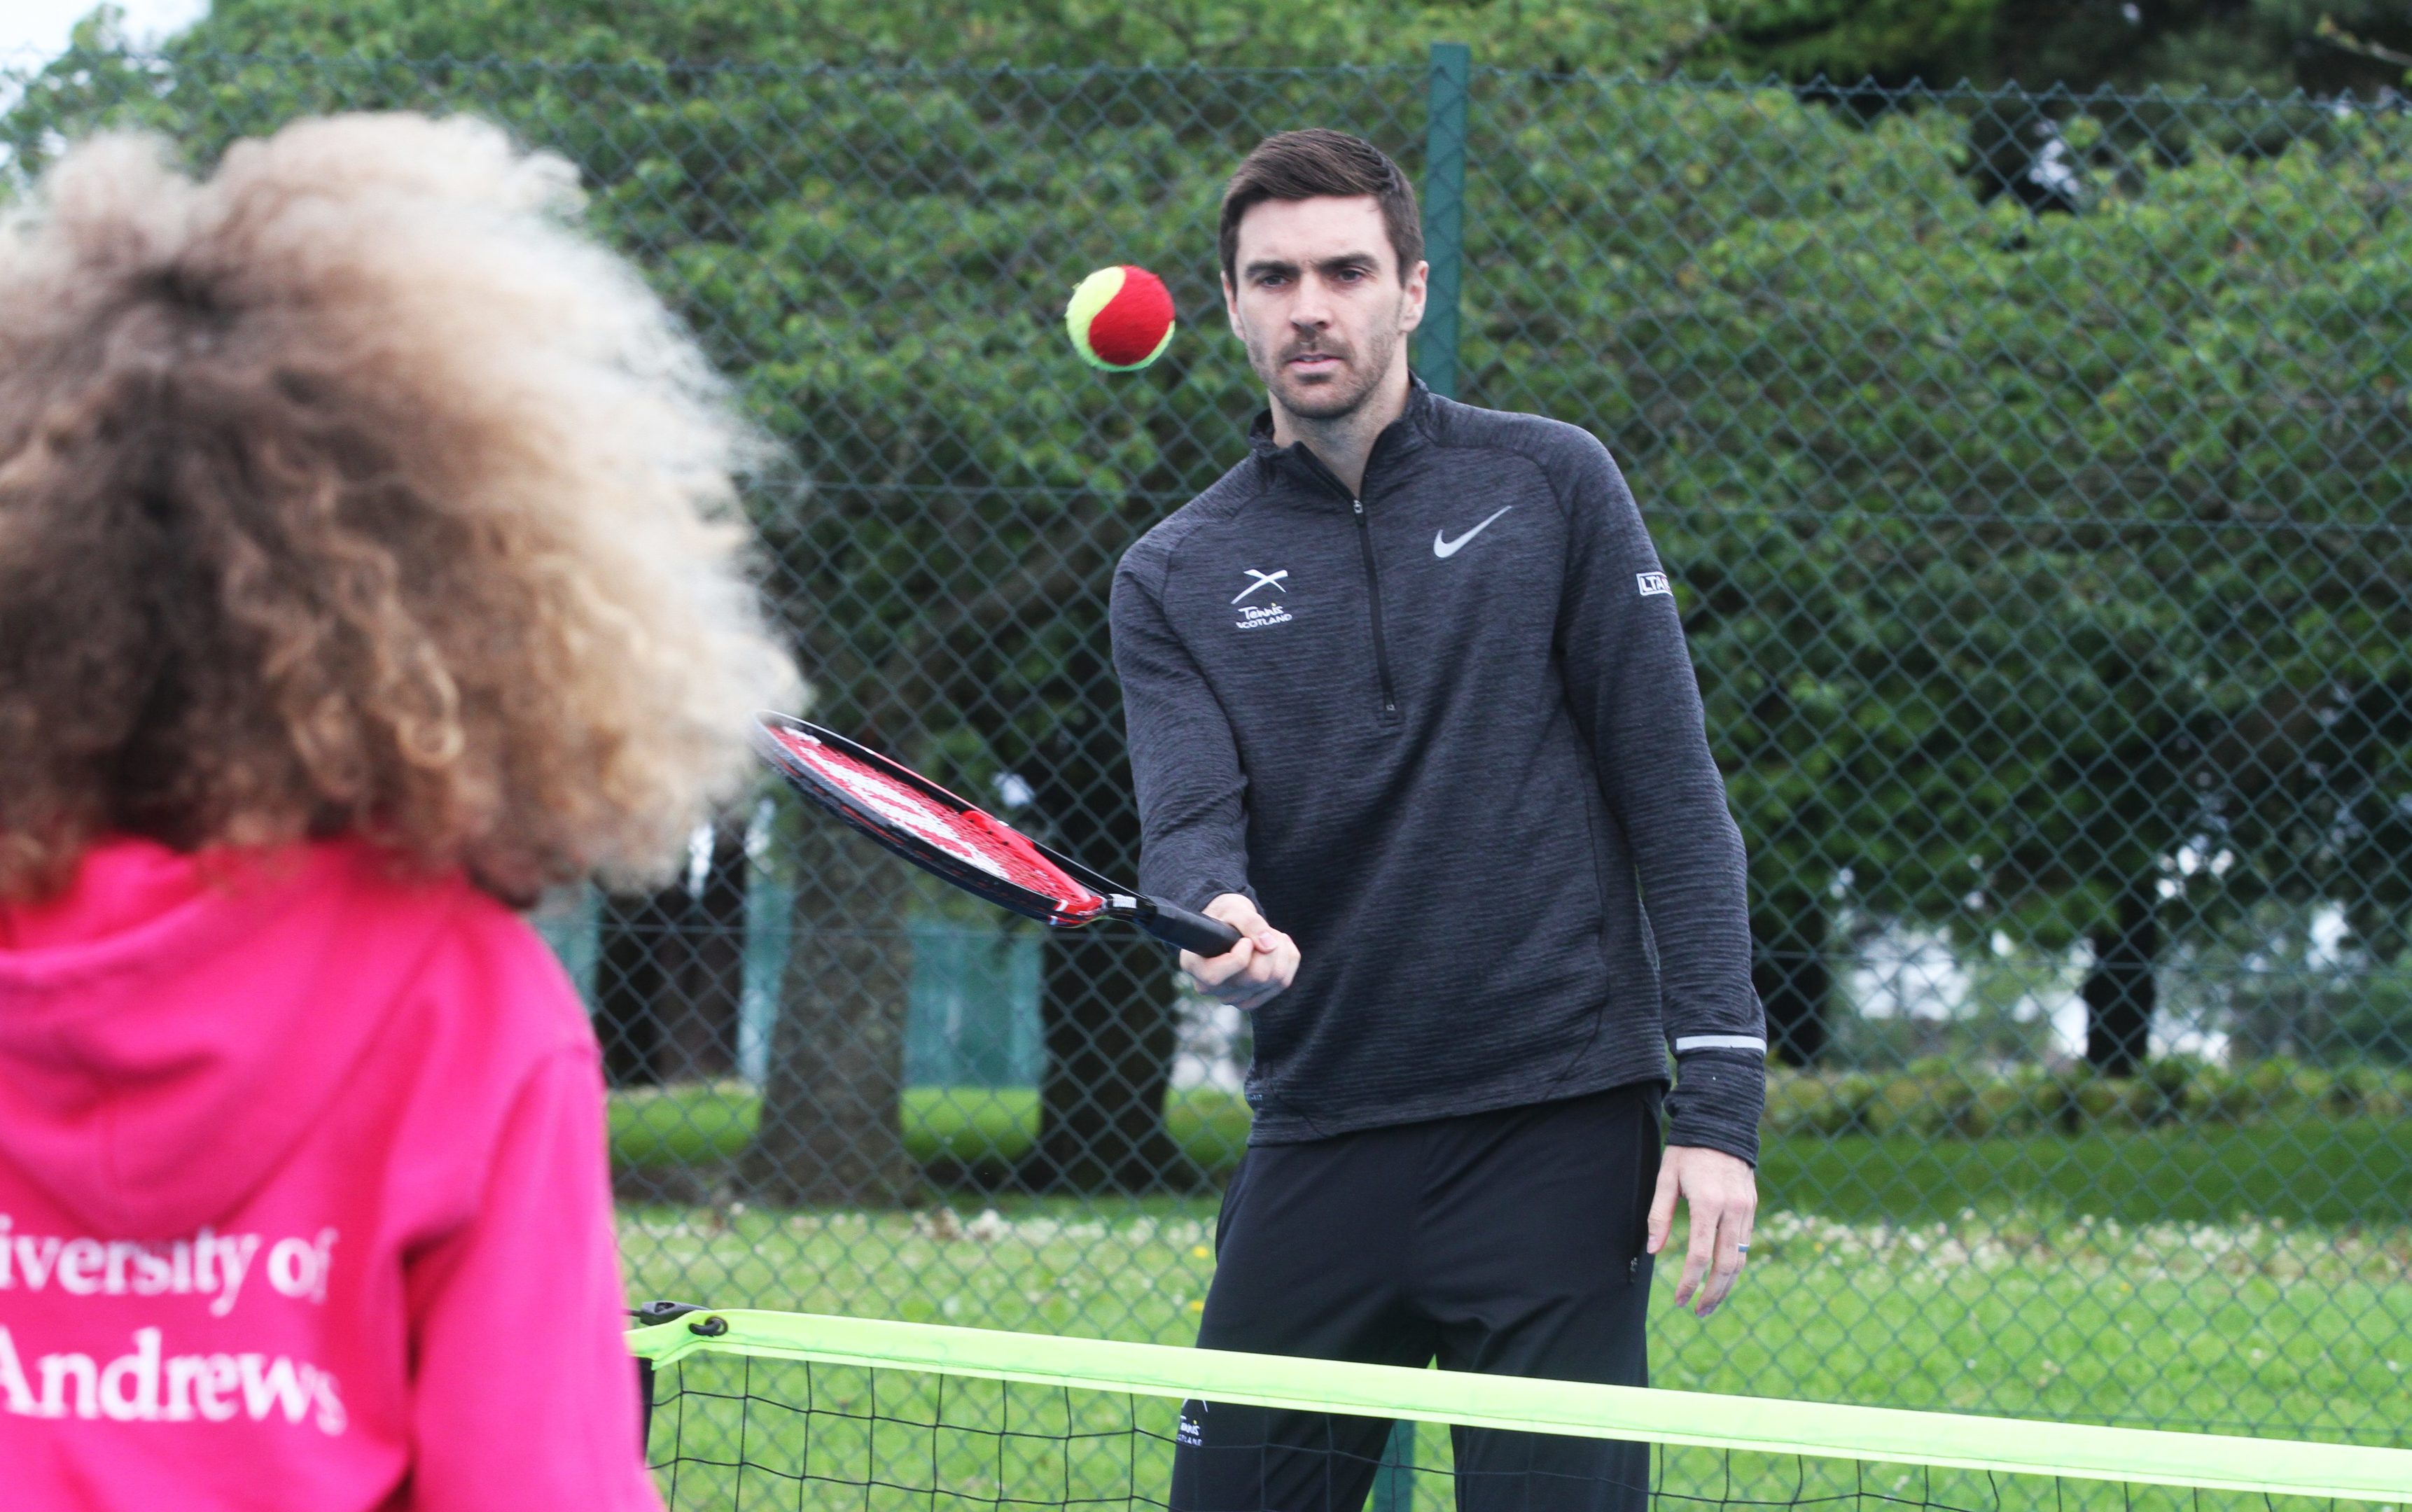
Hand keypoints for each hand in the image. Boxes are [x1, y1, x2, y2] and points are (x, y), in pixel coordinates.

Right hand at [1178, 894, 1298, 1011]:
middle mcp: (1208, 987)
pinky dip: (1288, 961)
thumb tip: (1269, 945)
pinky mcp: (1251, 999)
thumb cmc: (1225, 915)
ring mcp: (1230, 998)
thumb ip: (1249, 922)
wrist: (1229, 924)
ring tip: (1271, 935)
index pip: (1216, 976)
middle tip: (1266, 931)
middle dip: (1270, 948)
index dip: (1240, 956)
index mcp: (1193, 965)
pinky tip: (1280, 946)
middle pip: (1256, 977)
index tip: (1245, 940)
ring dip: (1281, 952)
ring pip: (1274, 981)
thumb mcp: (1233, 909)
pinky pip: (1282, 984)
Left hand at [1646, 1144, 1756, 1316]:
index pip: (1699, 1256)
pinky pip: (1745, 1244)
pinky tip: (1722, 1276)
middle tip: (1698, 1312)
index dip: (1688, 1282)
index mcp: (1708, 1204)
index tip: (1679, 1300)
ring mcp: (1746, 1209)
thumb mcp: (1666, 1178)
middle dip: (1713, 1294)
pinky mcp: (1752, 1207)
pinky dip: (1735, 1265)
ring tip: (1711, 1303)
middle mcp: (1732, 1210)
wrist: (1721, 1124)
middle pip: (1727, 1265)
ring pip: (1741, 1259)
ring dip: (1727, 1285)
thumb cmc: (1687, 1152)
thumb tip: (1653, 1251)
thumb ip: (1659, 1215)